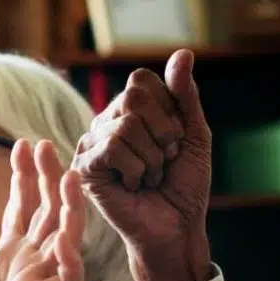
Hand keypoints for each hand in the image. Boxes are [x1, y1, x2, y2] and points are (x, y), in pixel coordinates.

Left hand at [0, 139, 85, 280]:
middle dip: (44, 177)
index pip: (20, 210)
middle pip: (44, 210)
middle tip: (43, 144)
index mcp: (10, 258)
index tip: (22, 147)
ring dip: (67, 201)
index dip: (22, 179)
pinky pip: (68, 270)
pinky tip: (69, 223)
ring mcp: (45, 278)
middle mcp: (32, 262)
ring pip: (64, 232)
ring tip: (67, 171)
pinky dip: (70, 248)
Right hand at [72, 49, 213, 280]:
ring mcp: (92, 143)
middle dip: (163, 133)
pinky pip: (113, 148)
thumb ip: (185, 94)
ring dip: (152, 158)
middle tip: (166, 160)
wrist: (177, 226)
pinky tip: (134, 186)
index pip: (143, 81)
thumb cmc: (184, 184)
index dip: (169, 111)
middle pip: (132, 98)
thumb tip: (182, 53)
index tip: (177, 141)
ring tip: (151, 177)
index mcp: (130, 109)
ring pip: (126, 125)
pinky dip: (136, 170)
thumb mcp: (194, 134)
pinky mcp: (85, 167)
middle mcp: (107, 121)